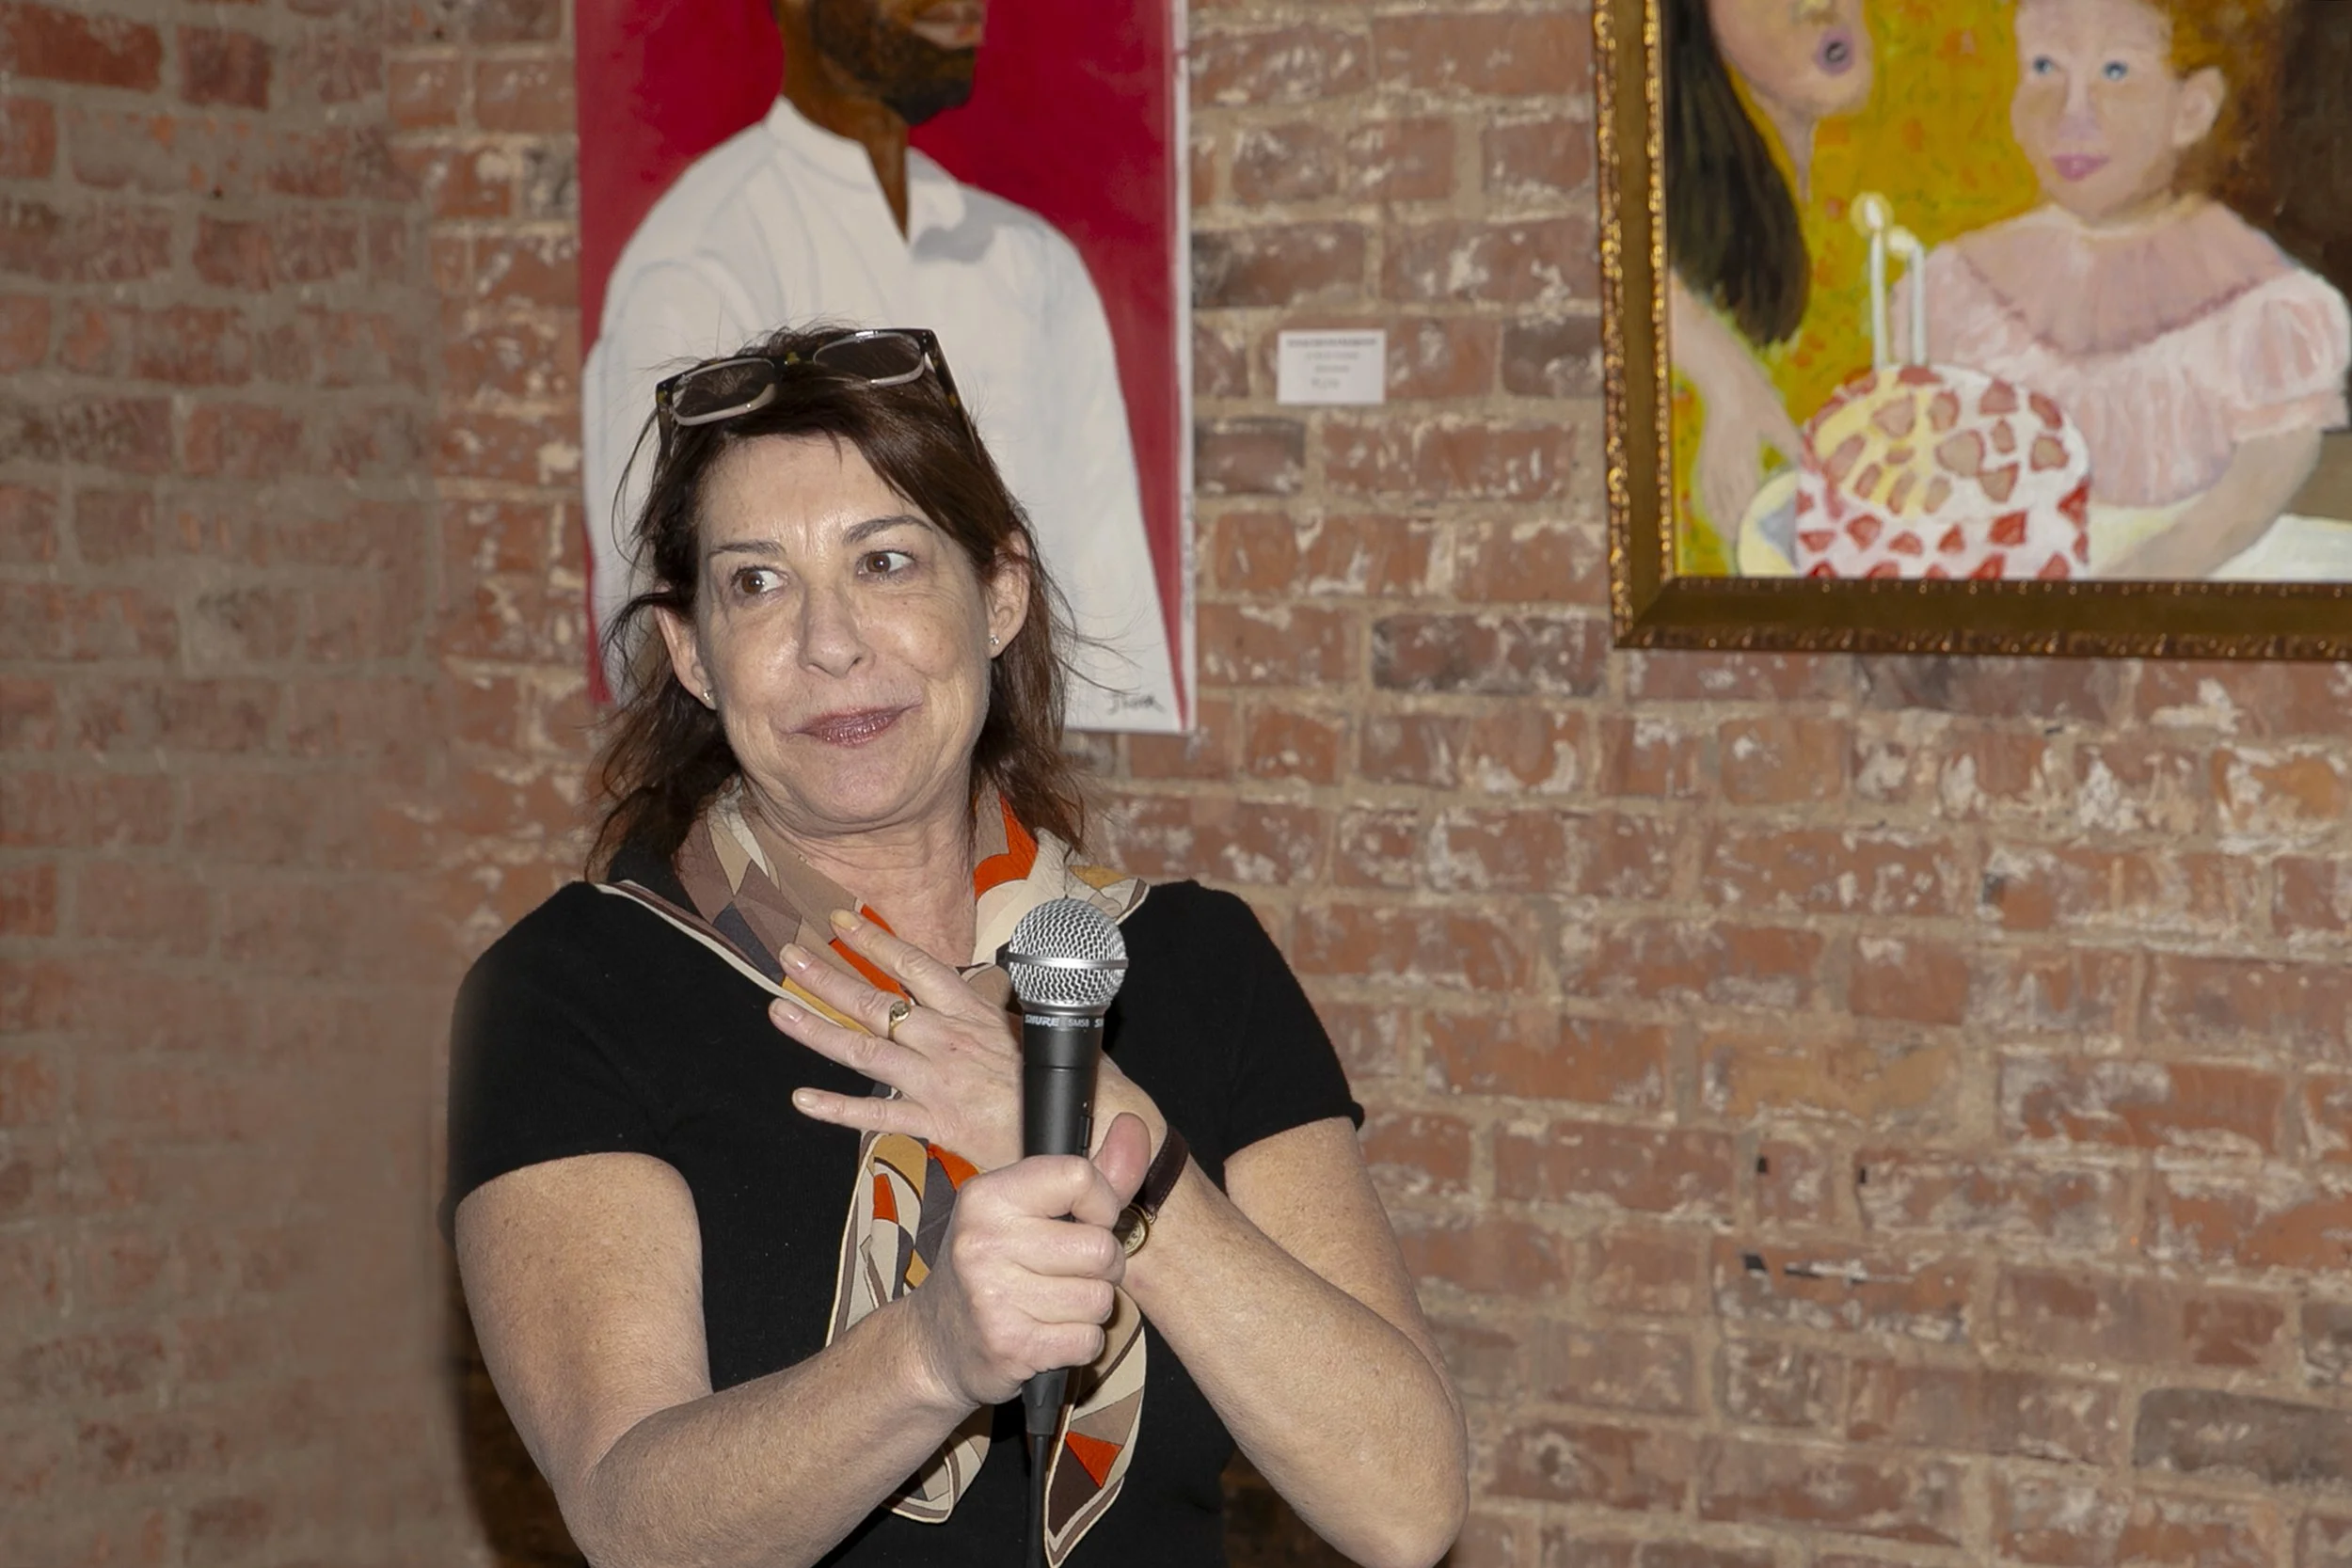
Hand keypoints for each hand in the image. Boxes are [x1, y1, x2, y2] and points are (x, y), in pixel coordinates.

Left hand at [772, 910, 1165, 1169]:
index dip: (875, 941)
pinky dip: (837, 1108)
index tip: (839, 920)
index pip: (916, 966)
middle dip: (828, 975)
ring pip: (865, 1051)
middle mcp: (950, 1040)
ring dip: (817, 1028)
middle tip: (789, 954)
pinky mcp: (939, 1123)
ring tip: (778, 1008)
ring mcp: (939, 1081)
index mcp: (975, 1012)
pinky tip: (802, 1099)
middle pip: (877, 1003)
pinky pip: (878, 1116)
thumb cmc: (1067, 1080)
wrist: (1088, 1130)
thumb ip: (1000, 1013)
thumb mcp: (1035, 1030)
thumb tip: (989, 991)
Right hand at [905, 1113, 1153, 1408]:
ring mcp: (993, 1295)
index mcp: (988, 1195)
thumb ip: (1093, 1175)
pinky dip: (1080, 1342)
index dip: (1101, 1204)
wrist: (935, 1341)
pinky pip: (1089, 1340)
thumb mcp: (1027, 1210)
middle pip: (1100, 1247)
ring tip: (1052, 1303)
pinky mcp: (1010, 1346)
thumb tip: (1136, 1126)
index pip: (1079, 1177)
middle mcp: (984, 1240)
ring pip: (1101, 1298)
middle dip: (1101, 1266)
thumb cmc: (992, 1267)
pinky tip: (1048, 1334)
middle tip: (1067, 1271)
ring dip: (1089, 1307)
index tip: (1086, 1220)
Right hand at [1696, 379, 1804, 536]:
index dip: (1758, 523)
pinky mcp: (1705, 461)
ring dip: (1727, 525)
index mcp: (1742, 458)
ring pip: (1716, 506)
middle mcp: (1723, 467)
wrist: (1723, 379)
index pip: (1748, 502)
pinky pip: (1706, 494)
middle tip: (1759, 547)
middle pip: (1731, 510)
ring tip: (1740, 541)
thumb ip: (1792, 446)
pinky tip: (1720, 517)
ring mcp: (1710, 465)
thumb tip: (1812, 467)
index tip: (1770, 538)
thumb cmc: (1754, 396)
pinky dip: (1713, 511)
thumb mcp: (1778, 421)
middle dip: (1744, 531)